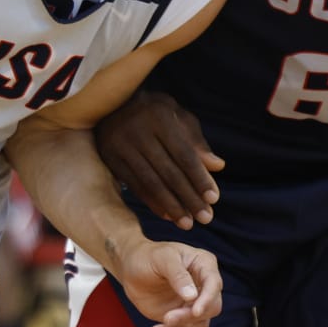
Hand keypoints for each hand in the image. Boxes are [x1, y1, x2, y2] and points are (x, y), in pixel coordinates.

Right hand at [95, 92, 224, 229]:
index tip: (214, 199)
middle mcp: (138, 130)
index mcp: (160, 117)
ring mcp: (120, 145)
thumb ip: (196, 141)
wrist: (112, 103)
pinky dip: (153, 203)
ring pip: (151, 183)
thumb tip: (218, 166)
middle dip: (189, 198)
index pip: (184, 154)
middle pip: (169, 172)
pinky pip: (135, 186)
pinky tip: (168, 215)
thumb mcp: (178, 117)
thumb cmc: (155, 111)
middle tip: (206, 218)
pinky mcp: (110, 158)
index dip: (199, 178)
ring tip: (188, 223)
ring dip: (172, 206)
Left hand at [114, 239, 222, 326]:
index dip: (207, 300)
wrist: (132, 268)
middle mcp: (204, 287)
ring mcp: (194, 304)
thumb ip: (178, 275)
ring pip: (199, 326)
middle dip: (189, 318)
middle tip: (166, 318)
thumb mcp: (162, 258)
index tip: (195, 312)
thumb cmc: (148, 257)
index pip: (214, 285)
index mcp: (204, 265)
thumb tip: (192, 296)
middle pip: (211, 309)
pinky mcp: (183, 319)